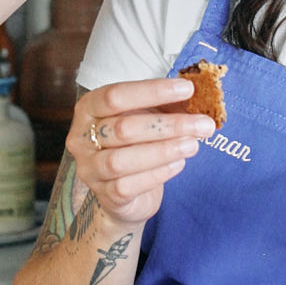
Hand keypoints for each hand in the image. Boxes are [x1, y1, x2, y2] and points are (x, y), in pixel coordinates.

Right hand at [69, 75, 215, 229]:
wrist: (125, 192)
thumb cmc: (136, 144)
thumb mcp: (147, 117)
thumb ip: (166, 105)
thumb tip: (198, 96)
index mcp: (89, 109)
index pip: (115, 95)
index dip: (152, 91)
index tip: (187, 89)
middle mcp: (81, 138)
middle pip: (123, 128)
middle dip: (168, 125)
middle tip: (204, 124)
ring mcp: (89, 169)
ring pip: (123, 159)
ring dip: (164, 150)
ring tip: (193, 144)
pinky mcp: (104, 195)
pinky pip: (128, 185)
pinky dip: (157, 173)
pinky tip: (179, 163)